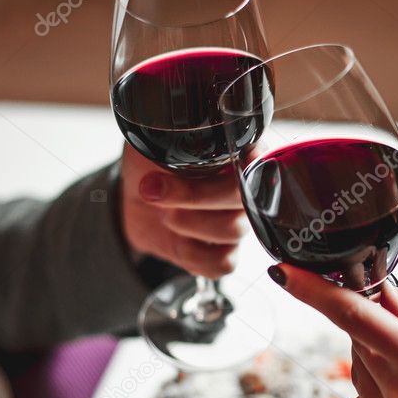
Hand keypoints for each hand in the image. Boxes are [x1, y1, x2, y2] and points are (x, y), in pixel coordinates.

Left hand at [119, 146, 245, 277]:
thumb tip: (176, 134)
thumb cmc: (152, 163)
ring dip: (189, 222)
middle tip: (155, 189)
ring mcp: (237, 224)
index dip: (249, 165)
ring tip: (163, 212)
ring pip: (234, 230)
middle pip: (243, 199)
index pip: (260, 162)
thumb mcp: (155, 139)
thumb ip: (173, 134)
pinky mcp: (223, 253)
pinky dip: (194, 254)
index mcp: (238, 156)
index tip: (232, 162)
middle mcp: (245, 191)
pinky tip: (177, 241)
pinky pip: (223, 263)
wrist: (137, 197)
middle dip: (195, 195)